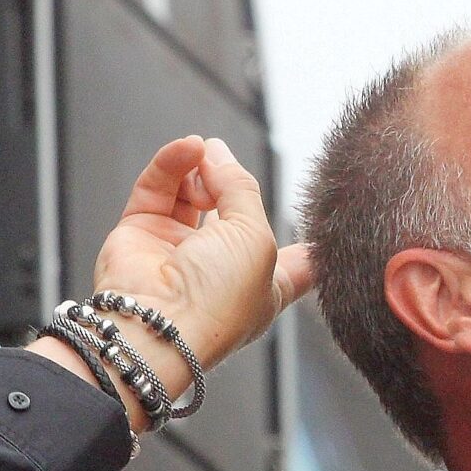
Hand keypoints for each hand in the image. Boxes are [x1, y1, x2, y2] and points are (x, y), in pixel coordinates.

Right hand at [88, 134, 310, 370]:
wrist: (156, 322)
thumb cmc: (217, 297)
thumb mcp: (255, 236)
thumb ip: (241, 189)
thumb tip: (216, 153)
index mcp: (263, 286)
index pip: (296, 264)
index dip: (310, 247)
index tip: (331, 227)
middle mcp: (221, 269)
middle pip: (236, 213)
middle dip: (233, 183)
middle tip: (223, 158)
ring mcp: (178, 251)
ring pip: (192, 193)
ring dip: (201, 167)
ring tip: (203, 152)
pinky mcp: (140, 234)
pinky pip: (158, 189)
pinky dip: (172, 164)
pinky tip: (188, 148)